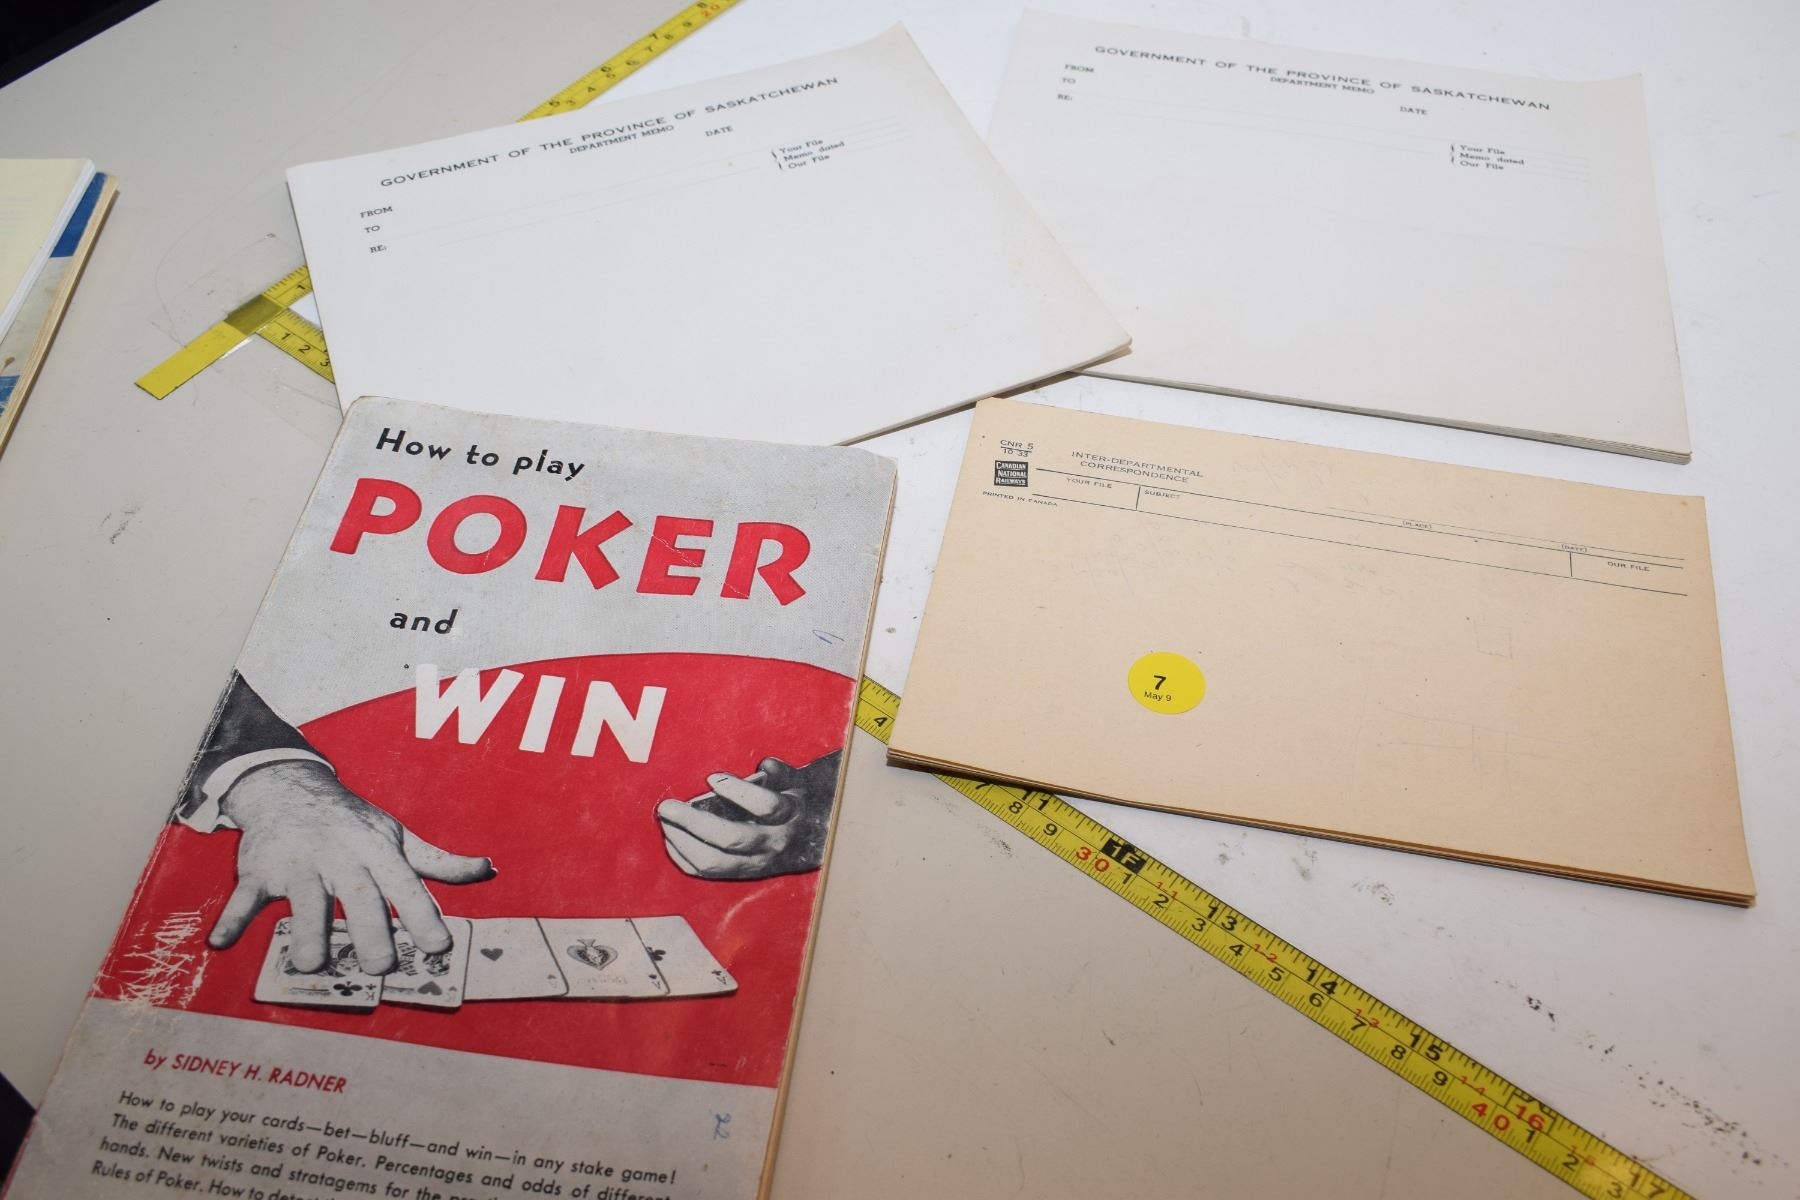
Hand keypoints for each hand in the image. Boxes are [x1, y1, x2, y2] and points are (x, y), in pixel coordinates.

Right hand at [207, 760, 494, 973]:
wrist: (288, 788)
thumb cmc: (353, 825)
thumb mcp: (398, 838)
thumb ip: (439, 863)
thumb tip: (487, 871)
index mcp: (377, 851)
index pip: (404, 885)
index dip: (421, 914)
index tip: (438, 946)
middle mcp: (340, 856)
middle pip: (358, 895)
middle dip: (369, 930)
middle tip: (379, 968)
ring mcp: (298, 862)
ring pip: (304, 898)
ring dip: (307, 931)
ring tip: (313, 965)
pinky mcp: (259, 870)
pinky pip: (244, 896)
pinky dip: (232, 918)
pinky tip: (221, 943)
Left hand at [656, 752, 840, 879]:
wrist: (811, 843)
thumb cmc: (794, 805)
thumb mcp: (797, 783)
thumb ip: (781, 772)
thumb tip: (765, 766)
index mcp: (789, 815)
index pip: (766, 806)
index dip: (737, 791)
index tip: (711, 777)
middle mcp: (773, 843)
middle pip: (730, 838)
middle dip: (693, 822)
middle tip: (667, 806)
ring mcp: (756, 864)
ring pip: (713, 861)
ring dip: (683, 841)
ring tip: (665, 821)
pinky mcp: (740, 875)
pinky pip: (706, 873)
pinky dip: (683, 856)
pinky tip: (672, 839)